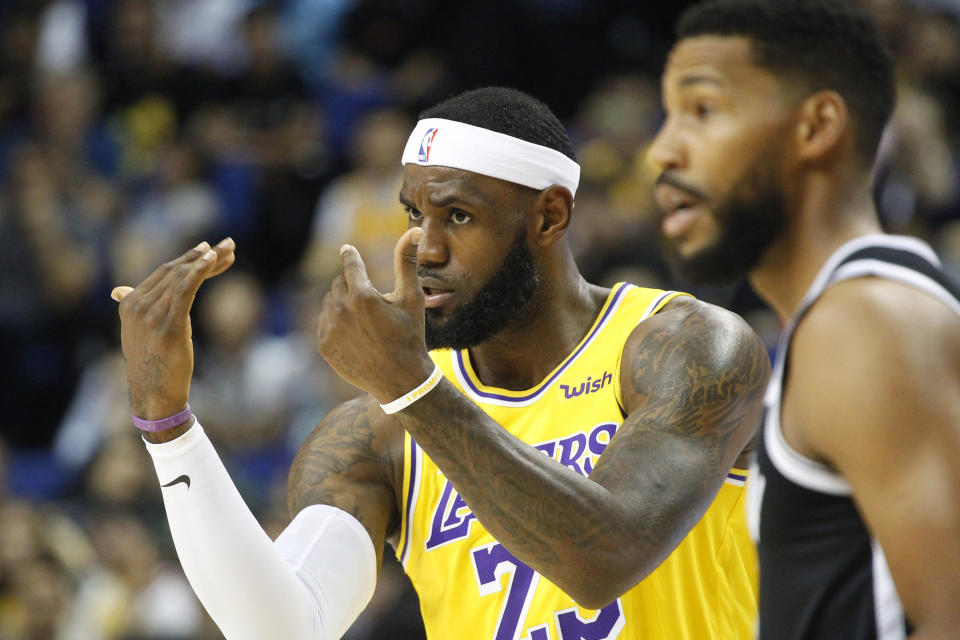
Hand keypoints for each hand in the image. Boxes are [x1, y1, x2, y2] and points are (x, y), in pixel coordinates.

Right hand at [111, 239, 235, 421]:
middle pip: (176, 271)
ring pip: (183, 277)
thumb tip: (120, 291)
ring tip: (229, 249)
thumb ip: (131, 308)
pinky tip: (212, 260)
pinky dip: (199, 271)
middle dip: (204, 256)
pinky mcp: (170, 324)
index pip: (163, 273)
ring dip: (210, 261)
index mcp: (129, 305)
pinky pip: (186, 289)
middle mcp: (138, 305)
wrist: (153, 395)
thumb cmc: (150, 365)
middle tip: (228, 244)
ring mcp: (152, 314)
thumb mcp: (136, 333)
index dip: (187, 259)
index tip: (208, 249)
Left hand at [317, 228, 433, 402]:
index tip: (348, 249)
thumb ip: (407, 261)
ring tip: (366, 321)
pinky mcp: (324, 345)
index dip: (351, 256)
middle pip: (339, 284)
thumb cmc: (410, 336)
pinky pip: (325, 323)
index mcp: (362, 295)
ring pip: (330, 302)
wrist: (400, 380)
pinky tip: (356, 335)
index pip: (350, 264)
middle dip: (353, 287)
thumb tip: (416, 229)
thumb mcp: (412, 298)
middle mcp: (341, 310)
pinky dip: (337, 324)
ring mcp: (329, 329)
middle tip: (371, 302)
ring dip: (344, 305)